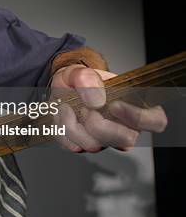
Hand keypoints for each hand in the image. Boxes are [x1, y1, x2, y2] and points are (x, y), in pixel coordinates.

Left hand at [50, 64, 167, 151]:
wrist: (60, 88)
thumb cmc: (78, 81)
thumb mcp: (79, 70)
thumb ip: (88, 78)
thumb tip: (96, 99)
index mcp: (135, 105)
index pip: (155, 121)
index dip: (137, 117)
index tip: (114, 105)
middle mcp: (124, 127)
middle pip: (125, 141)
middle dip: (99, 125)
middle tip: (85, 108)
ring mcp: (104, 139)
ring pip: (95, 146)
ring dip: (74, 125)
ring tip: (68, 107)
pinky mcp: (84, 145)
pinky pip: (73, 146)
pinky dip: (62, 129)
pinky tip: (63, 115)